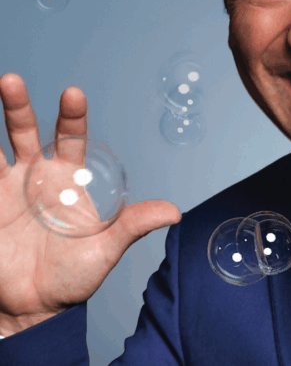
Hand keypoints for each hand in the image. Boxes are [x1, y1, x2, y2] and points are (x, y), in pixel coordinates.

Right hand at [0, 73, 180, 336]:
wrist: (35, 307)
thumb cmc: (74, 275)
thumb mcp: (107, 249)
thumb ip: (134, 225)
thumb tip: (176, 212)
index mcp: (67, 179)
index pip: (70, 138)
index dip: (72, 116)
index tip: (73, 93)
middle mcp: (34, 176)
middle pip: (24, 132)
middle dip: (17, 107)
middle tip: (10, 81)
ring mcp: (4, 189)